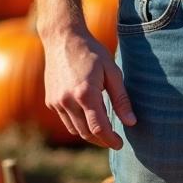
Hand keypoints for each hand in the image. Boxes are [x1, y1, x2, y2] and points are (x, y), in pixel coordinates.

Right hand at [41, 21, 136, 148]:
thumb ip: (121, 99)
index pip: (99, 128)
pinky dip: (78, 124)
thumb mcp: (112, 72)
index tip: (120, 144)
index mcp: (85, 93)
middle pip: (86, 133)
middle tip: (114, 141)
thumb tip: (131, 122)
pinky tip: (88, 118)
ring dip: (89, 135)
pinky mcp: (50, 101)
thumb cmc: (91, 52)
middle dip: (101, 141)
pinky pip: (66, 120)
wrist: (62, 38)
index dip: (111, 140)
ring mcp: (56, 102)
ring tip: (104, 132)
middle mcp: (68, 101)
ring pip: (75, 130)